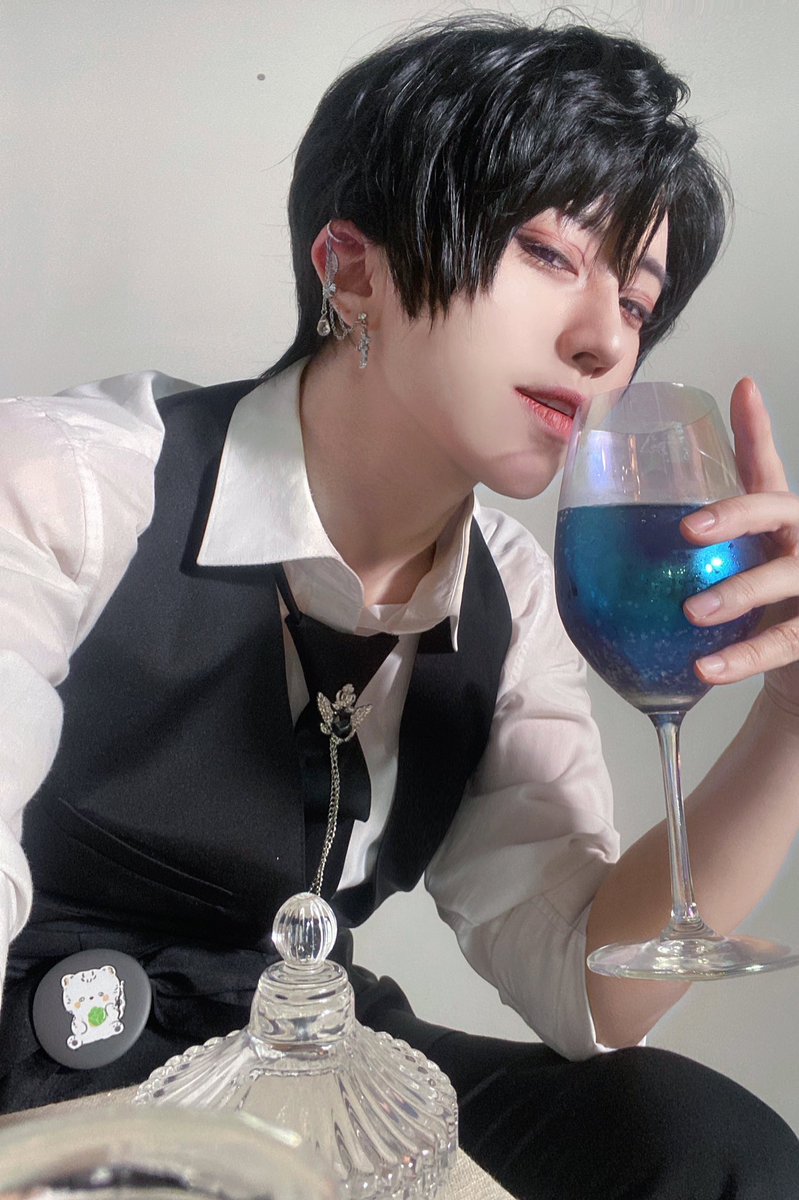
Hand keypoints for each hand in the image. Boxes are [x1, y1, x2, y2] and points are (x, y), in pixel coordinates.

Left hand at [680, 378, 798, 708]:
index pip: (768, 465)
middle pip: (780, 510)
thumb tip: (627, 508)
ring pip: (785, 579)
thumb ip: (697, 533)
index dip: (757, 427)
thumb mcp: (735, 559)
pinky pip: (784, 642)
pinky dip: (743, 658)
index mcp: (781, 519)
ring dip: (738, 593)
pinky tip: (707, 669)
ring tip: (692, 612)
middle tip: (687, 530)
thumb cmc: (761, 601)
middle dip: (737, 514)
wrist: (796, 665)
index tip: (742, 390)